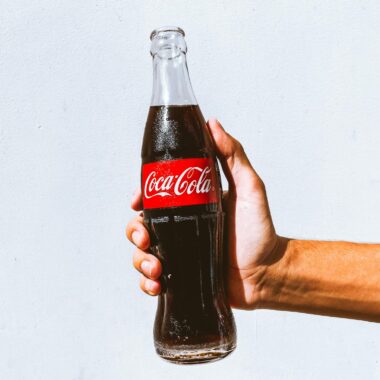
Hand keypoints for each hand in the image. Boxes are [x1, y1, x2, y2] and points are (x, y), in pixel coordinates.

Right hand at [126, 118, 279, 308]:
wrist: (266, 275)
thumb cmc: (260, 231)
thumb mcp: (249, 188)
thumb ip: (233, 155)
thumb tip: (212, 123)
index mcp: (190, 205)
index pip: (155, 196)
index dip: (140, 197)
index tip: (136, 201)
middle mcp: (181, 227)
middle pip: (141, 225)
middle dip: (135, 232)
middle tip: (146, 240)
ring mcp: (178, 253)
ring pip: (141, 253)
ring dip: (140, 260)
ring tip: (157, 268)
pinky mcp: (179, 278)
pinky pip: (151, 280)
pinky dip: (146, 283)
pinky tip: (157, 285)